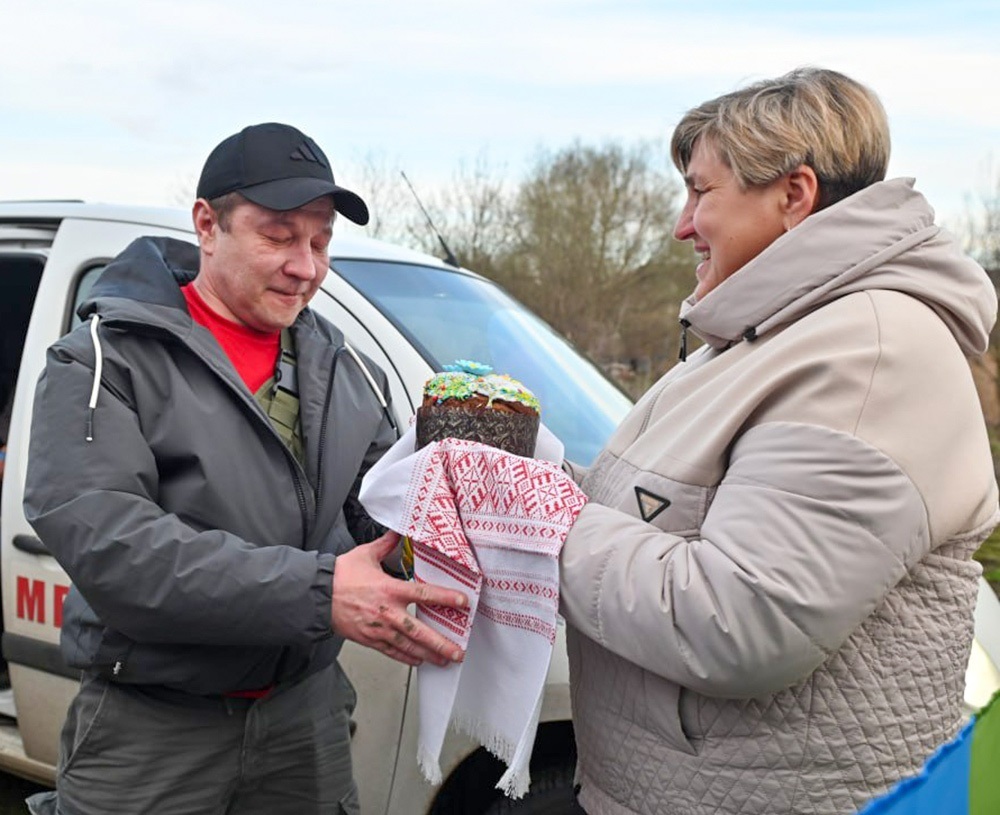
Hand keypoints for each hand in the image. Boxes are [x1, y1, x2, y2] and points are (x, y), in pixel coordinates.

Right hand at [332, 531, 467, 666]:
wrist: (316, 597)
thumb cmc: (339, 576)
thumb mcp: (365, 554)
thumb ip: (385, 544)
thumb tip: (398, 530)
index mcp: (389, 589)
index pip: (424, 594)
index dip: (445, 598)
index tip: (463, 602)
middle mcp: (387, 612)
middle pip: (419, 632)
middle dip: (441, 643)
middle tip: (458, 651)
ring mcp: (379, 629)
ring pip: (408, 646)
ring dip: (428, 654)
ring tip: (444, 660)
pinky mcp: (369, 639)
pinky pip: (392, 652)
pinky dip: (406, 658)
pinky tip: (419, 661)